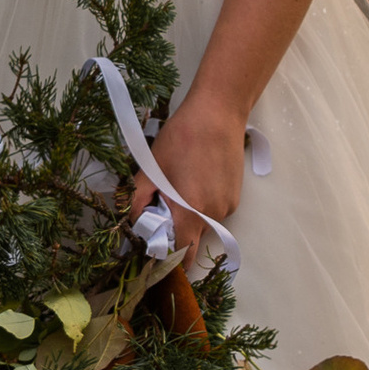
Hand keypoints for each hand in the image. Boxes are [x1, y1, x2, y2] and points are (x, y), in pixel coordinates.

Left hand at [131, 94, 247, 263]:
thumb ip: (138, 198)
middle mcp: (214, 215)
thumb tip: (133, 219)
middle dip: (176, 235)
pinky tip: (194, 181)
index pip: (182, 254)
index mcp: (192, 212)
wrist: (218, 113)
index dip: (166, 255)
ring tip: (178, 189)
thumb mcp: (152, 167)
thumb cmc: (182, 137)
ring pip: (204, 225)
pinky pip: (214, 212)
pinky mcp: (235, 196)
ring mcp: (228, 206)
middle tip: (161, 213)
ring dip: (189, 218)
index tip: (153, 246)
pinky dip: (202, 206)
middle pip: (193, 241)